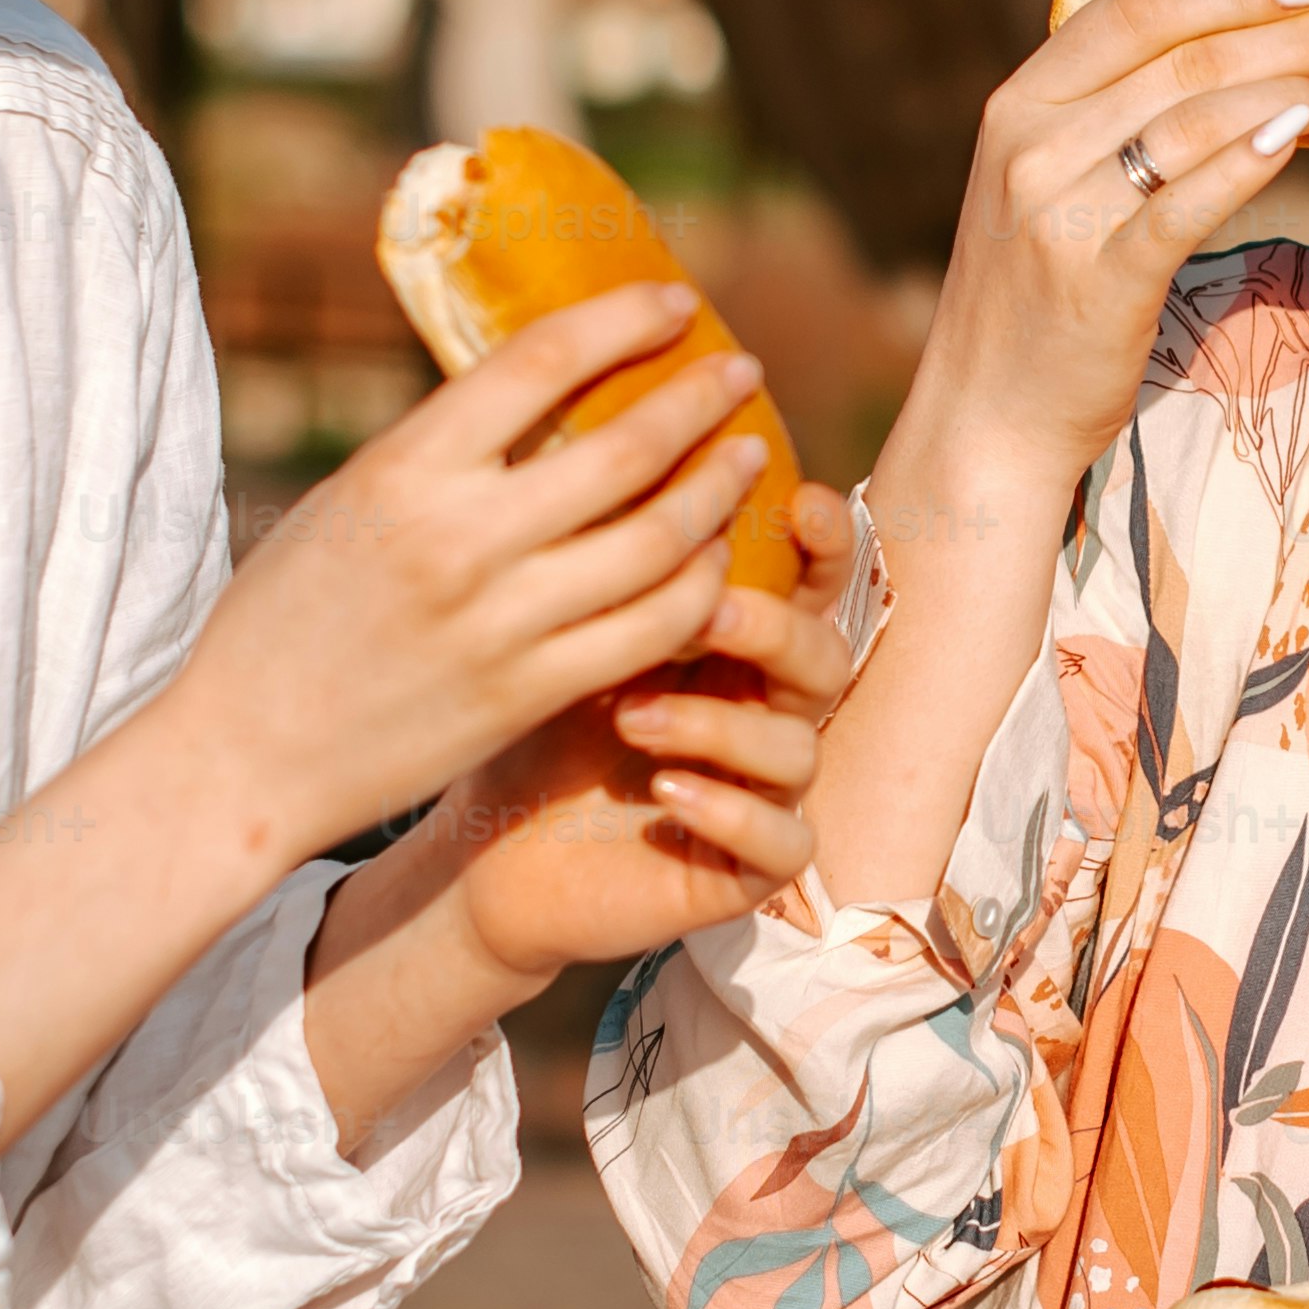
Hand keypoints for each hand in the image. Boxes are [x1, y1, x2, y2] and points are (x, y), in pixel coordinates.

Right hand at [169, 282, 776, 867]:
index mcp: (402, 471)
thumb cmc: (287, 614)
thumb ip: (445, 455)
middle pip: (625, 450)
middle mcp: (458, 541)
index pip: (539, 362)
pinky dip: (700, 586)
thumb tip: (542, 392)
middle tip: (740, 371)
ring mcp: (502, 624)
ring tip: (748, 456)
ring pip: (659, 542)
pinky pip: (651, 630)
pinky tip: (715, 560)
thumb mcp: (350, 502)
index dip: (622, 320)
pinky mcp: (529, 695)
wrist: (244, 754)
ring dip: (718, 490)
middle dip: (700, 400)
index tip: (672, 301)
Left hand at [402, 483, 864, 973]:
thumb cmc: (528, 725)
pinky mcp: (744, 868)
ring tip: (633, 717)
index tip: (795, 503)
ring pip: (799, 747)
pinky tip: (665, 793)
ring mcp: (762, 790)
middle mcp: (766, 710)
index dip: (824, 542)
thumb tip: (602, 440)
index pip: (813, 582)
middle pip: (824, 656)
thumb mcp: (560, 631)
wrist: (484, 852)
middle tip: (705, 612)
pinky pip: (783, 840)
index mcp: (737, 645)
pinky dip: (732, 812)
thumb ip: (608, 560)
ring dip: (721, 725)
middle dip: (772, 628)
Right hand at [889, 0, 1308, 509]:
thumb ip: (1106, 118)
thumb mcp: (1043, 186)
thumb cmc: (1037, 299)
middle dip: (1293, 30)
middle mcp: (1031, 146)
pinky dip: (1252, 156)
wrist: (986, 419)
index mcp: (1017, 105)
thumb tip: (1231, 53)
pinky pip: (1188, 202)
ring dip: (1295, 87)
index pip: (1134, 10)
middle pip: (1183, 58)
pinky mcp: (1099, 281)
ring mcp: (1059, 213)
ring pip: (1196, 118)